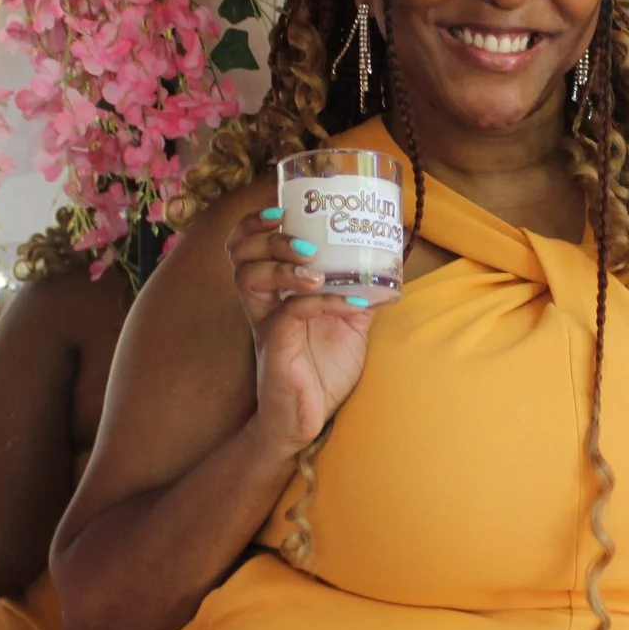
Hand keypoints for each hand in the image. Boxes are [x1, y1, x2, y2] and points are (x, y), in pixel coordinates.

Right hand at [228, 206, 375, 453]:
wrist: (309, 420)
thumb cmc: (322, 371)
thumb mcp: (348, 325)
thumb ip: (359, 293)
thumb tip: (388, 267)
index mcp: (273, 293)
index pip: (245, 246)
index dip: (254, 224)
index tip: (280, 209)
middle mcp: (262, 305)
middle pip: (239, 255)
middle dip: (267, 238)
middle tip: (304, 241)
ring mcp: (266, 325)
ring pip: (249, 278)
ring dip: (284, 265)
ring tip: (316, 269)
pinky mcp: (276, 348)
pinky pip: (289, 314)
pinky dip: (322, 301)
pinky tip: (349, 303)